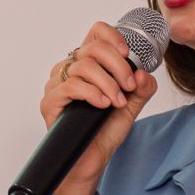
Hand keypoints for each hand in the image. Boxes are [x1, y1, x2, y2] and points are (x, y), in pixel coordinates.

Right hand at [40, 21, 158, 194]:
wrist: (91, 160)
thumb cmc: (104, 132)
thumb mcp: (131, 106)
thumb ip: (141, 88)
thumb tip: (143, 73)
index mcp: (88, 64)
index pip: (95, 33)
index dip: (113, 37)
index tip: (128, 54)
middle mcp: (69, 69)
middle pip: (92, 47)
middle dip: (118, 65)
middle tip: (129, 85)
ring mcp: (57, 85)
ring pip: (83, 66)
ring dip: (107, 83)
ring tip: (117, 101)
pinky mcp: (50, 102)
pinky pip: (71, 86)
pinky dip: (92, 93)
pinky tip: (103, 105)